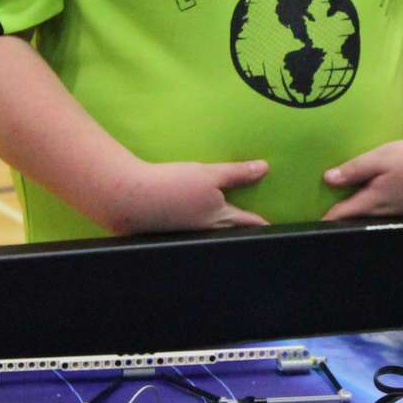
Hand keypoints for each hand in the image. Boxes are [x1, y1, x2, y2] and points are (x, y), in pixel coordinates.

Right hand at [104, 158, 269, 232]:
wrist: (129, 199)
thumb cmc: (173, 185)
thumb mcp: (209, 174)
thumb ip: (238, 173)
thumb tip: (265, 169)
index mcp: (219, 218)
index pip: (247, 222)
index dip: (260, 224)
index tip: (272, 228)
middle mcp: (206, 231)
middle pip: (230, 231)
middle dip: (243, 231)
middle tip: (254, 231)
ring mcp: (188, 234)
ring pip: (212, 233)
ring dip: (223, 230)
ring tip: (230, 227)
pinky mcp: (170, 232)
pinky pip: (194, 232)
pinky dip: (202, 228)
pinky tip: (197, 223)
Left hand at [323, 134, 402, 219]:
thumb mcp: (384, 156)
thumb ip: (356, 169)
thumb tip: (327, 180)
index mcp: (374, 201)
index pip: (342, 215)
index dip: (325, 218)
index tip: (310, 223)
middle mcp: (386, 214)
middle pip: (357, 221)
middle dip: (341, 222)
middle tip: (325, 221)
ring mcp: (402, 216)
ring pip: (373, 221)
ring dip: (360, 219)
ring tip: (347, 216)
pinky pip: (389, 217)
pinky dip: (379, 214)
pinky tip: (378, 207)